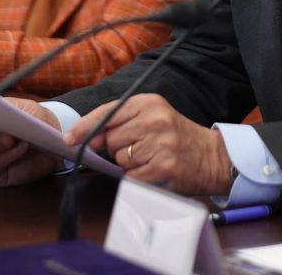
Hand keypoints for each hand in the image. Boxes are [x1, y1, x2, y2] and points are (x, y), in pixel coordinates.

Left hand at [63, 93, 232, 195]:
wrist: (213, 157)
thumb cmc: (177, 138)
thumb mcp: (153, 118)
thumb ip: (121, 123)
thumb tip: (89, 139)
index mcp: (149, 102)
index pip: (107, 113)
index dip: (84, 127)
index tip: (68, 138)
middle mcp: (155, 119)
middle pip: (111, 140)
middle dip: (118, 149)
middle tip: (142, 148)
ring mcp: (160, 143)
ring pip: (121, 160)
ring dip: (130, 165)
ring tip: (152, 158)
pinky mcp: (164, 166)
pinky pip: (132, 177)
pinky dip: (138, 179)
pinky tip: (154, 171)